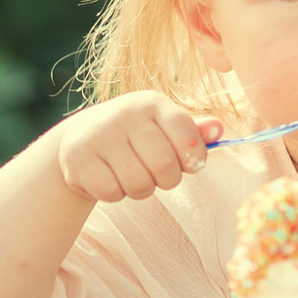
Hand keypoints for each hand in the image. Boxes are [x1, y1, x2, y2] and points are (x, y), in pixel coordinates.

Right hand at [51, 92, 224, 204]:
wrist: (79, 138)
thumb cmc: (135, 136)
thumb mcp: (164, 127)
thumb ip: (193, 132)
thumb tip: (219, 130)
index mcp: (153, 103)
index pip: (188, 136)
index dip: (195, 159)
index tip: (190, 164)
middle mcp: (126, 114)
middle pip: (165, 166)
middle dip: (166, 180)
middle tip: (156, 174)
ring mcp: (99, 135)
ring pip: (139, 184)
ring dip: (141, 190)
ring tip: (132, 175)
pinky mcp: (78, 158)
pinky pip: (112, 192)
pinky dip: (116, 194)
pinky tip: (109, 178)